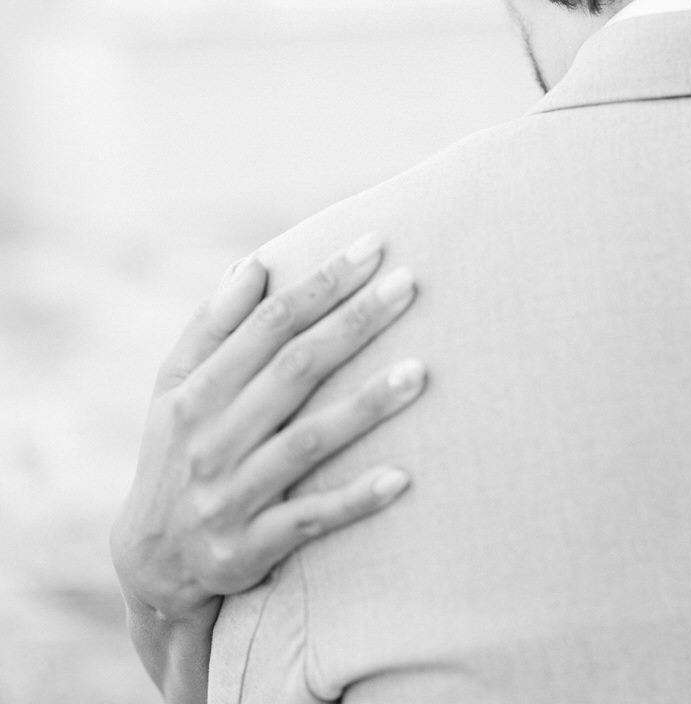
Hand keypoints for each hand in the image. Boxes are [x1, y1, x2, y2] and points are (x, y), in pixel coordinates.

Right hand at [111, 235, 425, 629]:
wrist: (150, 564)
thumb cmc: (179, 454)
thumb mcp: (175, 390)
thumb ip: (212, 327)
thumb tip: (253, 264)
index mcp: (197, 392)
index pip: (268, 325)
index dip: (321, 283)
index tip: (374, 246)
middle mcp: (213, 438)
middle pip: (294, 370)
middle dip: (354, 323)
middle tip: (410, 284)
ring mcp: (231, 494)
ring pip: (307, 442)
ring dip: (365, 406)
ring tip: (420, 373)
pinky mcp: (250, 547)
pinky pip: (310, 519)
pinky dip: (353, 500)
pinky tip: (401, 478)